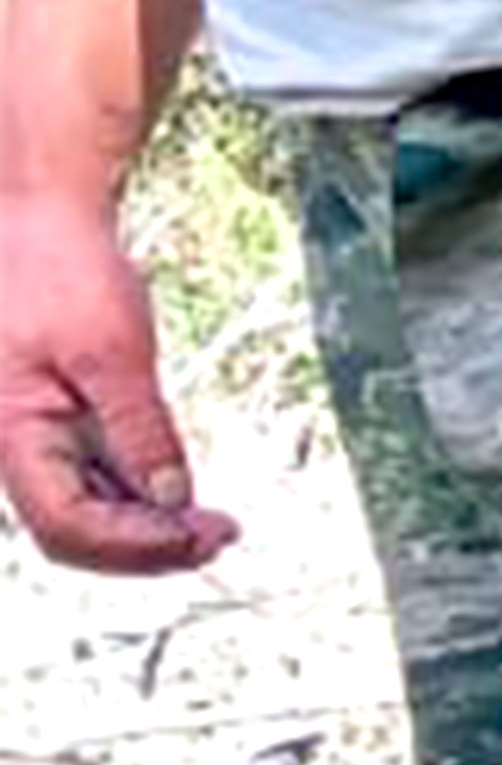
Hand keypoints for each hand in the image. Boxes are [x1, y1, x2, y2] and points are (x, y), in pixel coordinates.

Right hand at [0, 195, 232, 573]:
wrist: (34, 217)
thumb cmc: (57, 269)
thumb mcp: (110, 349)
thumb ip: (139, 429)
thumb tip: (172, 497)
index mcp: (12, 433)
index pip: (66, 526)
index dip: (136, 546)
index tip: (201, 535)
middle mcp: (16, 444)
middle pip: (74, 531)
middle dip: (146, 547)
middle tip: (218, 537)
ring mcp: (37, 434)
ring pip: (86, 509)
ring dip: (146, 525)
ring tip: (211, 524)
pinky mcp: (58, 418)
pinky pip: (93, 477)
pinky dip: (138, 494)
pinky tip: (182, 495)